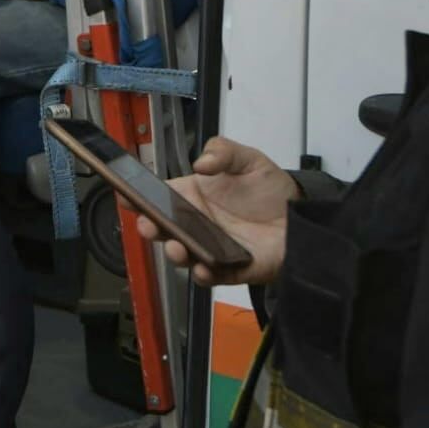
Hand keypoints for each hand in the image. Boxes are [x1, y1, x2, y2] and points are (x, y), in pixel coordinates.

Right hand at [137, 137, 294, 286]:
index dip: (139, 196)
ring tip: (176, 246)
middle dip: (150, 228)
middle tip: (148, 224)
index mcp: (194, 196)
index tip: (127, 195)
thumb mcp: (249, 160)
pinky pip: (210, 275)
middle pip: (164, 228)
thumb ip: (224, 152)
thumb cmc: (271, 191)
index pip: (160, 196)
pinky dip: (203, 274)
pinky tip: (202, 266)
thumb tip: (201, 163)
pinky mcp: (230, 268)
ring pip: (182, 254)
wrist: (301, 217)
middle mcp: (197, 223)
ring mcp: (210, 246)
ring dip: (174, 253)